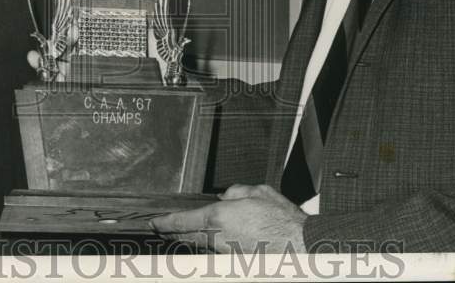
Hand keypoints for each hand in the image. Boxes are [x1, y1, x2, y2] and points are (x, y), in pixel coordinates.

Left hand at [150, 184, 306, 253]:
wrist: (300, 248)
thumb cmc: (282, 220)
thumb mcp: (259, 192)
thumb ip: (237, 191)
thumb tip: (226, 195)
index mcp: (219, 217)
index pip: (183, 221)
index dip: (165, 222)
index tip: (153, 222)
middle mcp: (218, 238)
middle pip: (186, 237)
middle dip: (172, 233)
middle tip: (160, 229)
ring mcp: (225, 254)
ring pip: (200, 246)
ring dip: (188, 240)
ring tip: (179, 234)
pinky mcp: (235, 263)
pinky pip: (214, 253)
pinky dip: (207, 246)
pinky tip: (208, 242)